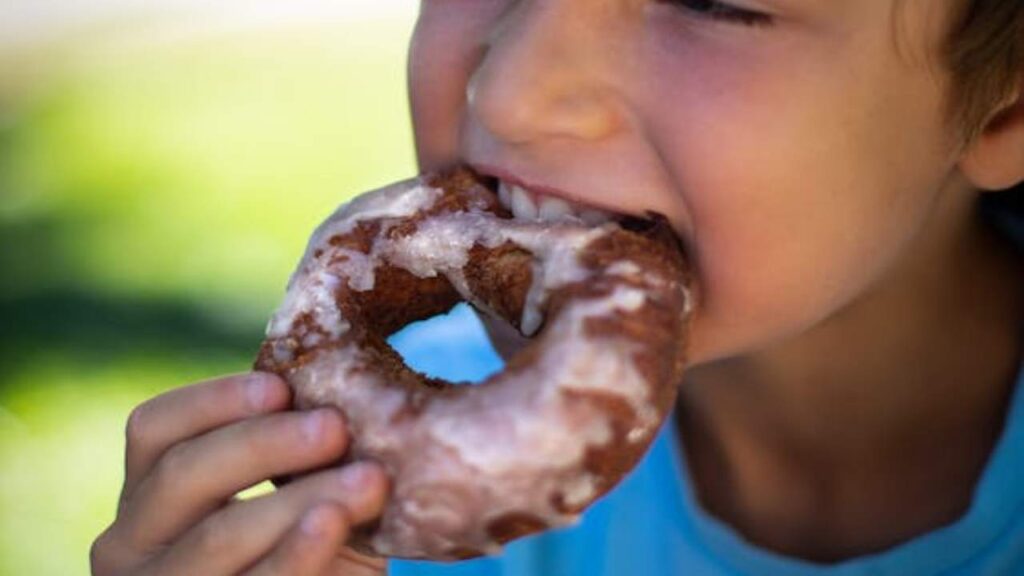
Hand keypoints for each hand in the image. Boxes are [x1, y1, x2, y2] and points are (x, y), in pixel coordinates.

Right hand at [91, 372, 389, 574]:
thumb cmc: (302, 540)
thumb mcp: (290, 492)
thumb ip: (302, 449)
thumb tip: (351, 393)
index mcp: (147, 491)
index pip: (155, 429)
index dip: (214, 401)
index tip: (282, 387)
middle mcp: (133, 543)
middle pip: (183, 474)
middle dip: (263, 443)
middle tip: (335, 426)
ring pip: (218, 535)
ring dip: (297, 499)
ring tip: (367, 478)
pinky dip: (295, 553)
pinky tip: (331, 523)